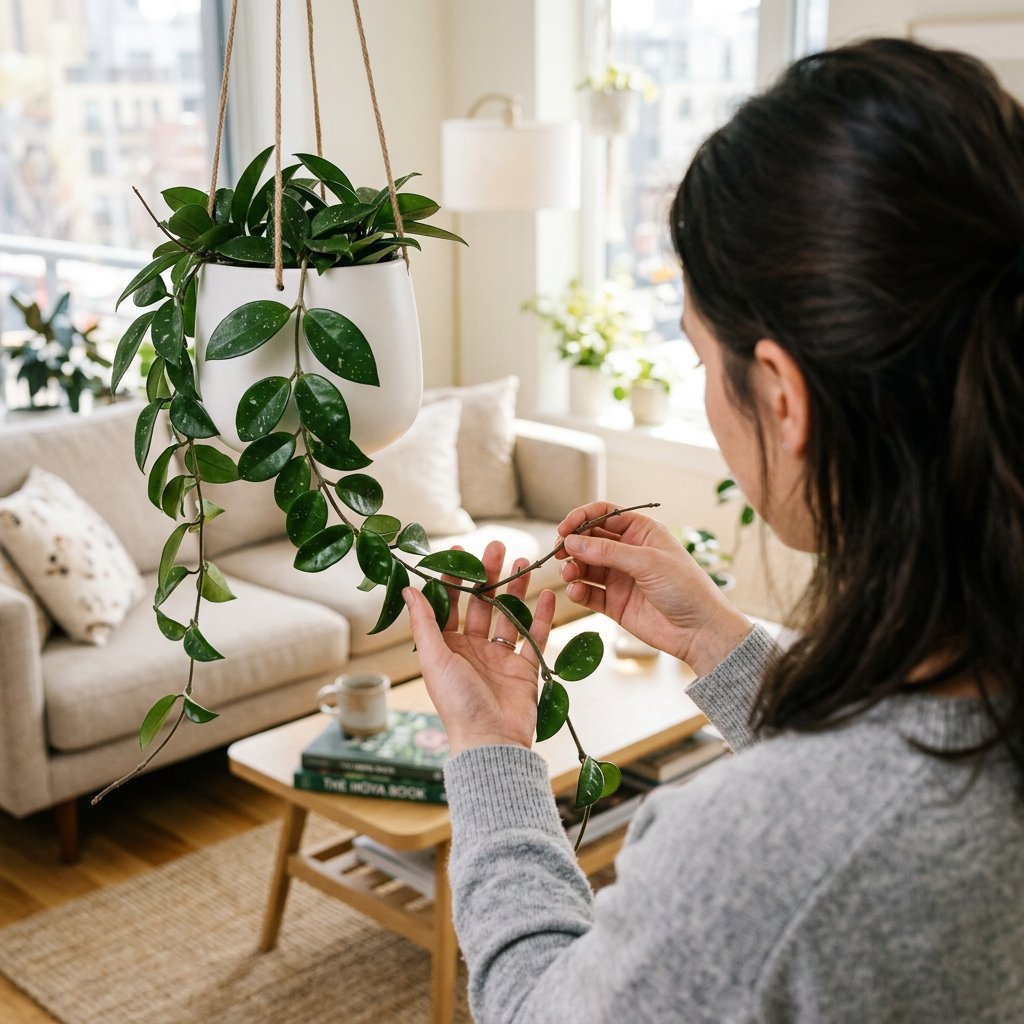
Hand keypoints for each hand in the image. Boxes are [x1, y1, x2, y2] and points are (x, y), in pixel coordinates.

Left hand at [404, 540, 555, 754]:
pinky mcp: (525, 670)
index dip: (452, 578)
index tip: (459, 551)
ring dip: (516, 590)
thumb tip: (407, 588)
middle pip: (482, 604)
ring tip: (524, 562)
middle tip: (497, 546)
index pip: (449, 604)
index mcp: (447, 647)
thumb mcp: (434, 658)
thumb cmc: (457, 703)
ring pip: (510, 616)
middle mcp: (473, 650)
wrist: (491, 742)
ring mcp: (500, 659)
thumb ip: (424, 622)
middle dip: (489, 575)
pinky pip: (536, 638)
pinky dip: (543, 617)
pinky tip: (549, 593)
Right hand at [556, 502, 751, 675]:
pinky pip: (588, 592)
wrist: (699, 631)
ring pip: (585, 566)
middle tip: (559, 553)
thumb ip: (607, 551)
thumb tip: (572, 541)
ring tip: (570, 575)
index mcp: (641, 532)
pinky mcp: (614, 602)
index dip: (581, 518)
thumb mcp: (647, 562)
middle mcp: (628, 552)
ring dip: (572, 568)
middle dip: (572, 545)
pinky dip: (577, 591)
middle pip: (589, 540)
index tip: (564, 529)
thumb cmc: (686, 588)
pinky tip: (576, 592)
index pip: (604, 515)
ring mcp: (620, 577)